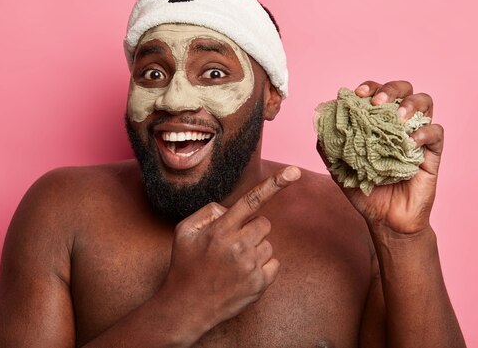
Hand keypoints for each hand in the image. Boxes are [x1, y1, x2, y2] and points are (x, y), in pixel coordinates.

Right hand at [160, 166, 300, 331]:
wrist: (187, 307)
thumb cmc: (185, 266)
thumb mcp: (184, 232)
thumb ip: (207, 213)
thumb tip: (229, 210)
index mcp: (221, 230)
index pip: (251, 200)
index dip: (274, 184)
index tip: (293, 172)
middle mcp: (239, 246)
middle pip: (264, 223)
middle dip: (251, 229)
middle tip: (231, 245)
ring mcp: (251, 266)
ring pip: (268, 244)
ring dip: (255, 249)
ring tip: (232, 263)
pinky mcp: (260, 283)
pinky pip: (273, 263)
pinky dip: (261, 266)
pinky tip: (241, 275)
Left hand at [319, 80, 442, 234]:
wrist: (386, 221)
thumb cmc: (366, 193)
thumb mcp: (340, 170)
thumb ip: (330, 148)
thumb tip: (319, 126)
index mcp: (379, 123)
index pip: (378, 93)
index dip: (369, 87)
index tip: (357, 94)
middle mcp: (400, 125)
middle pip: (404, 90)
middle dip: (391, 89)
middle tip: (377, 102)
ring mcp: (418, 136)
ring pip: (425, 102)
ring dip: (411, 104)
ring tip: (398, 118)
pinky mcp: (432, 153)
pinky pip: (436, 133)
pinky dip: (424, 132)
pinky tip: (410, 141)